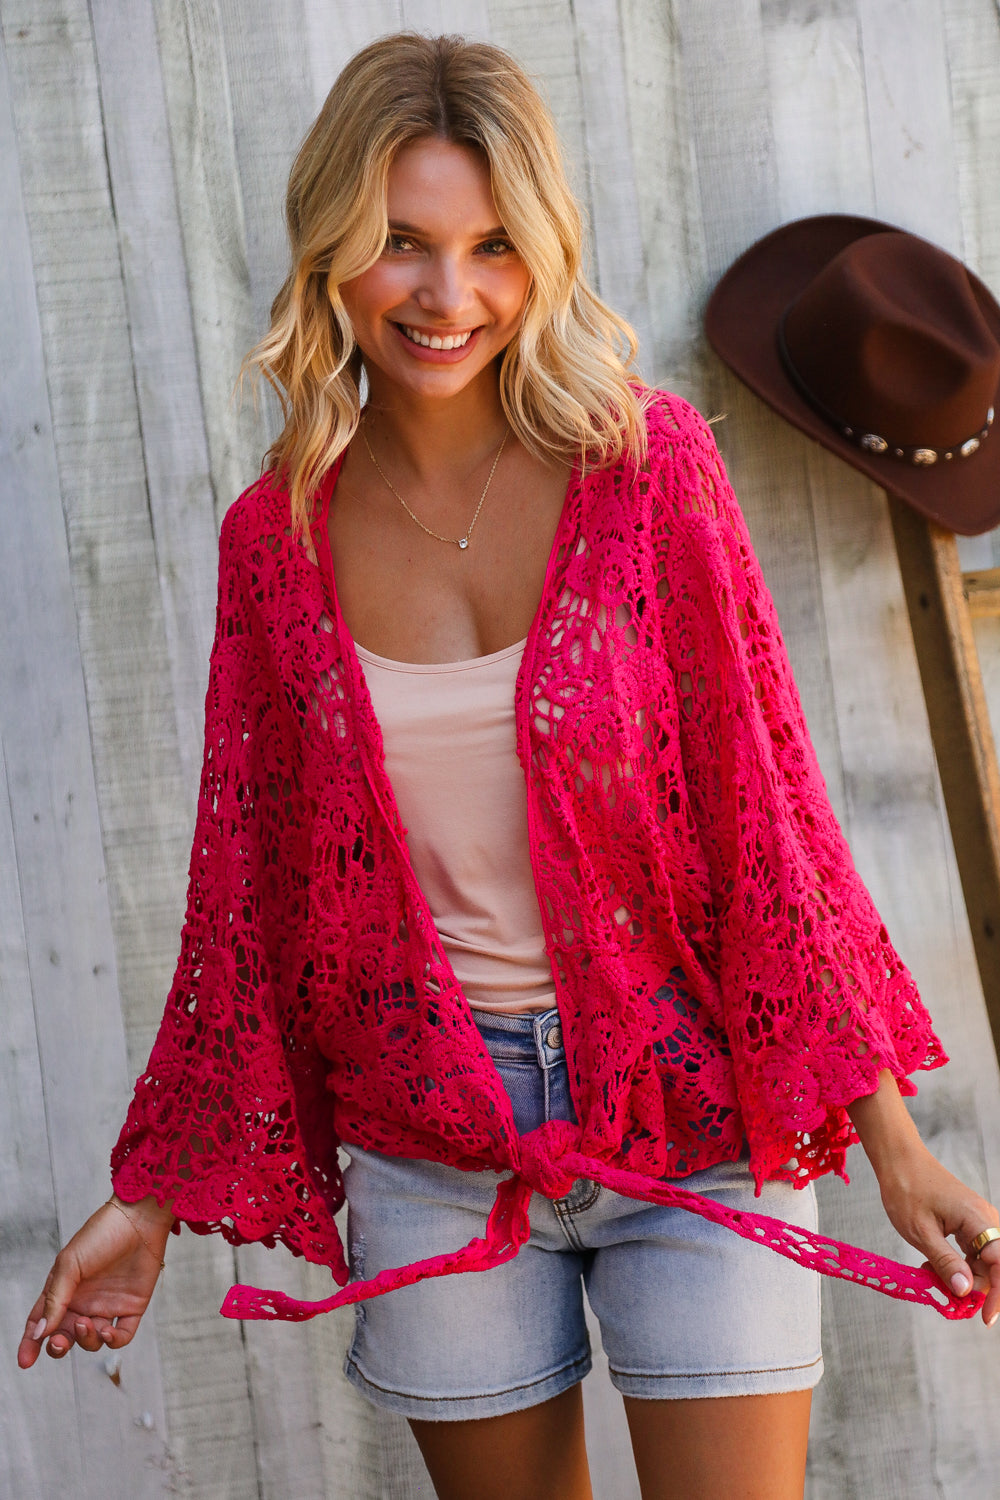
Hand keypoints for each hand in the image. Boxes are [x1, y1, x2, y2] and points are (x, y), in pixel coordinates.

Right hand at [17, 1194, 173, 1368]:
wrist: (139, 1220)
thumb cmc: (101, 1234)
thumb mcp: (69, 1264)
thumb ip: (55, 1299)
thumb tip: (40, 1332)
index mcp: (64, 1290)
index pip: (42, 1322)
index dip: (32, 1342)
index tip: (26, 1361)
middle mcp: (84, 1301)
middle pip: (66, 1336)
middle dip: (59, 1347)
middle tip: (59, 1343)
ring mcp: (108, 1306)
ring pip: (92, 1340)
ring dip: (86, 1340)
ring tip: (86, 1323)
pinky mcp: (132, 1307)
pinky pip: (121, 1336)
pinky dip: (113, 1341)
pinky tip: (107, 1330)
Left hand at [848, 1071, 999, 1325]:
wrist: (898, 1160)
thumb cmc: (906, 1190)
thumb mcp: (921, 1232)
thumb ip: (945, 1262)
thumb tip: (965, 1291)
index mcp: (978, 1220)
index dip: (997, 1295)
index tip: (984, 1318)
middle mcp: (986, 1220)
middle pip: (993, 1268)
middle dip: (971, 1286)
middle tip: (938, 1288)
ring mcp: (978, 1221)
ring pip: (982, 1263)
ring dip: (961, 1275)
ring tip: (929, 1272)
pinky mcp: (969, 1223)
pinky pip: (972, 1253)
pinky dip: (955, 1264)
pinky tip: (932, 1264)